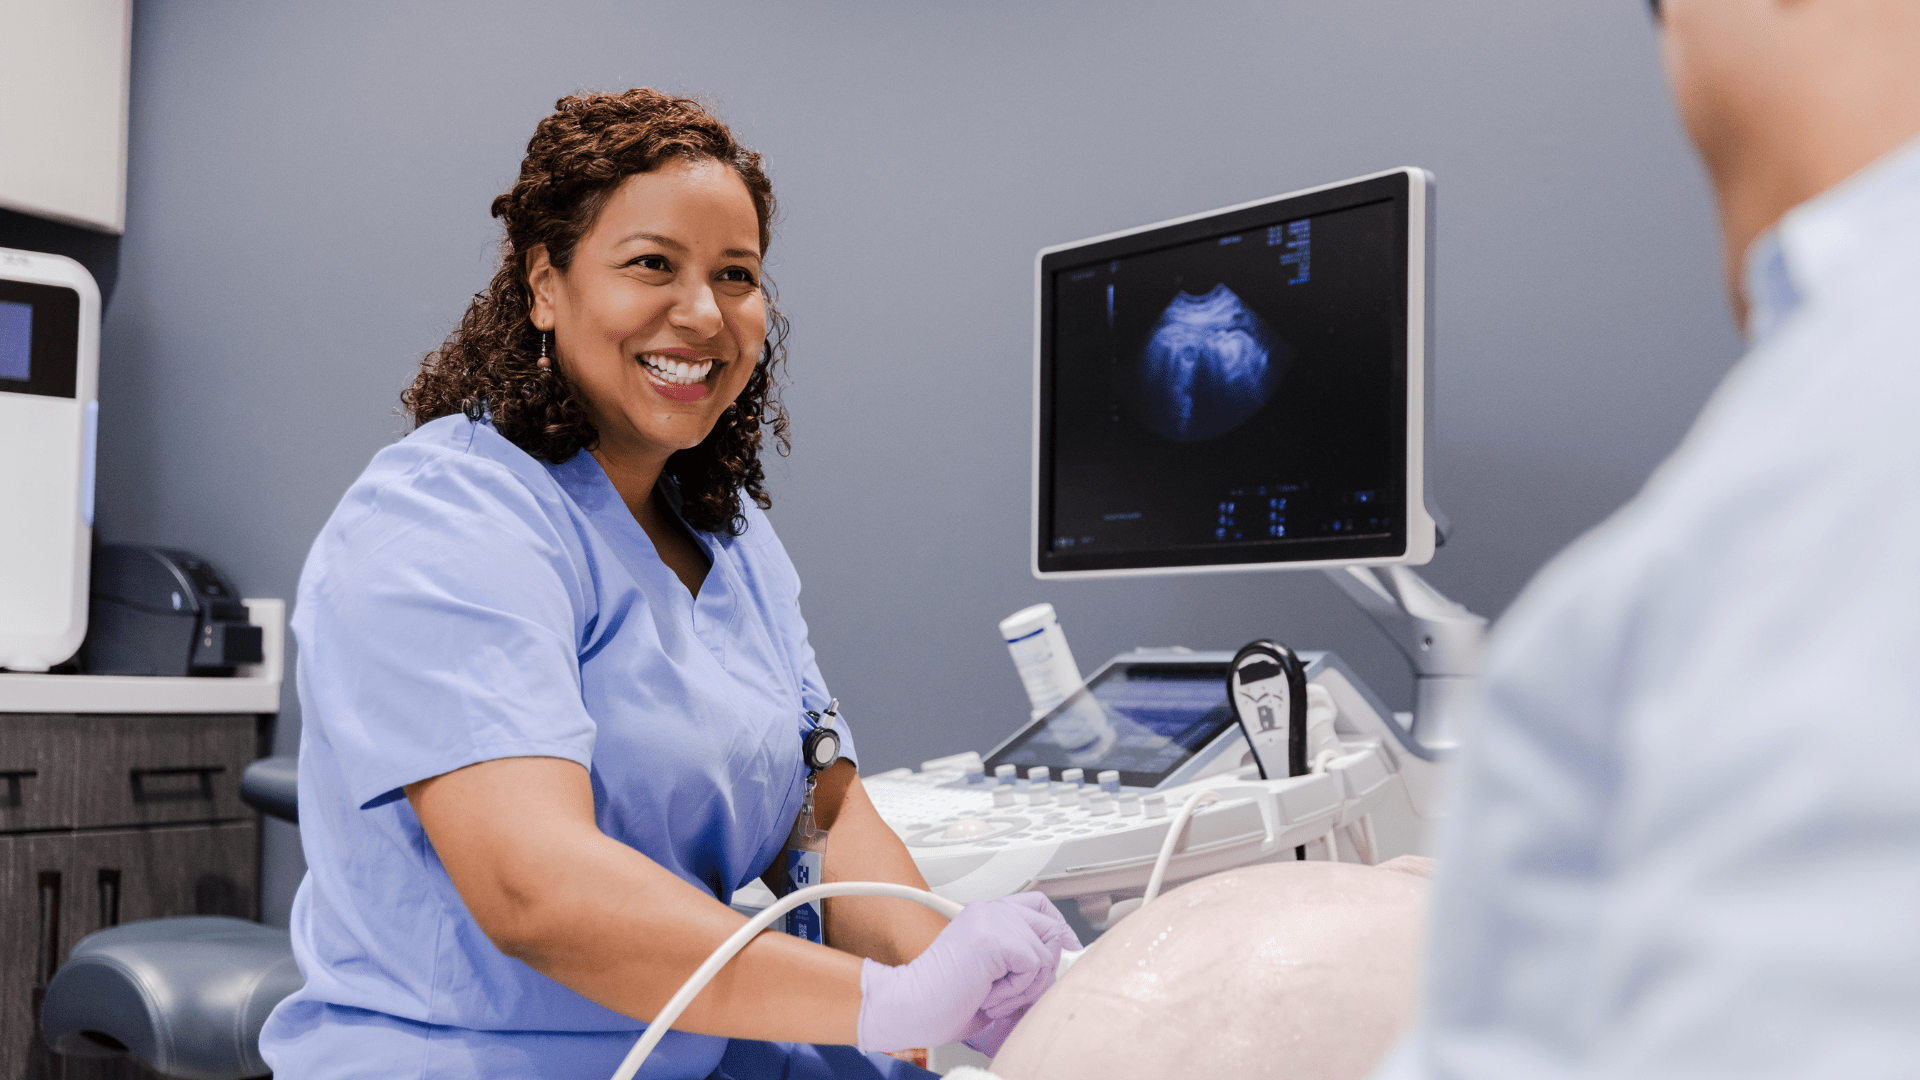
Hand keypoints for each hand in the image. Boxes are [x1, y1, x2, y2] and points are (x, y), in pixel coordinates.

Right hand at [855, 894, 1066, 1052]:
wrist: (909, 1005)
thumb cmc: (941, 1000)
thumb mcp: (989, 976)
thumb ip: (1017, 962)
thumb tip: (1054, 967)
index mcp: (985, 916)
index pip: (1037, 905)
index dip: (1057, 925)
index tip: (1068, 944)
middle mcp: (989, 911)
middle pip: (1049, 925)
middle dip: (1043, 967)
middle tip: (1016, 991)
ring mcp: (991, 920)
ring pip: (1044, 953)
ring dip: (1023, 987)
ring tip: (991, 994)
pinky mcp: (994, 938)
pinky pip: (1033, 965)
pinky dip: (1016, 989)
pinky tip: (987, 993)